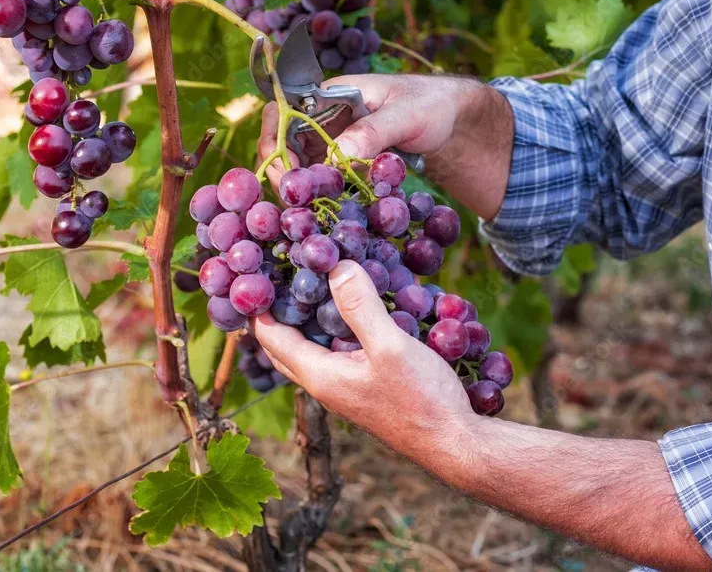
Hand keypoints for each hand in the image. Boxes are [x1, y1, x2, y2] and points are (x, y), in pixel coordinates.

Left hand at [250, 260, 472, 454]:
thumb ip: (360, 307)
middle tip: (278, 274)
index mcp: (319, 375)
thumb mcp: (390, 347)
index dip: (258, 304)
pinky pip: (340, 352)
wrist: (456, 444)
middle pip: (284, 345)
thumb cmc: (422, 400)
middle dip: (276, 311)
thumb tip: (335, 266)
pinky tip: (359, 307)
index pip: (270, 337)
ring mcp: (346, 388)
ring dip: (308, 318)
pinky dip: (337, 328)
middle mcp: (325, 384)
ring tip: (314, 280)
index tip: (255, 269)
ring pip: (313, 348)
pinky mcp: (367, 388)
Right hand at [257, 74, 467, 187]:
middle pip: (282, 142)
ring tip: (308, 209)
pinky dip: (319, 192)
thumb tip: (337, 156)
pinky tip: (327, 208)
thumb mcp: (406, 115)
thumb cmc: (431, 104)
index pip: (283, 112)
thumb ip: (373, 132)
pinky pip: (320, 176)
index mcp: (331, 94)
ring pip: (298, 163)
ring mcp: (331, 139)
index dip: (276, 140)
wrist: (451, 119)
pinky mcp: (342, 159)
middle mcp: (323, 116)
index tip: (287, 172)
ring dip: (299, 185)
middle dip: (282, 171)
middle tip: (295, 200)